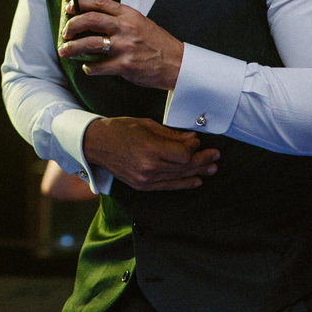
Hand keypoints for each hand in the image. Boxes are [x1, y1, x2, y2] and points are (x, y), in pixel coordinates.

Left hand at [58, 0, 182, 89]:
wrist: (177, 63)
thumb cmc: (159, 45)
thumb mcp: (141, 23)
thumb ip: (121, 20)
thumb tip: (96, 20)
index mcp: (129, 15)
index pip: (99, 2)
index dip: (80, 3)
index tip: (69, 7)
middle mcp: (125, 28)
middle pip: (89, 20)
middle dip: (72, 25)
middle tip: (65, 32)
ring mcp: (124, 46)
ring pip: (89, 43)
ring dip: (72, 48)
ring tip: (64, 51)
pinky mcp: (124, 65)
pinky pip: (98, 66)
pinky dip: (89, 67)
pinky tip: (87, 67)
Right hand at [83, 116, 218, 190]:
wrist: (95, 144)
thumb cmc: (119, 129)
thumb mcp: (146, 125)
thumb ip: (171, 134)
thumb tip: (192, 139)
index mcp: (150, 149)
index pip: (183, 155)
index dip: (194, 149)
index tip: (199, 142)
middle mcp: (149, 167)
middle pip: (184, 167)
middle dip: (202, 161)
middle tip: (215, 156)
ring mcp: (145, 179)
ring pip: (178, 177)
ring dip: (197, 172)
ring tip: (211, 168)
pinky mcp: (142, 185)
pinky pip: (167, 186)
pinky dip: (183, 184)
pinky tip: (196, 180)